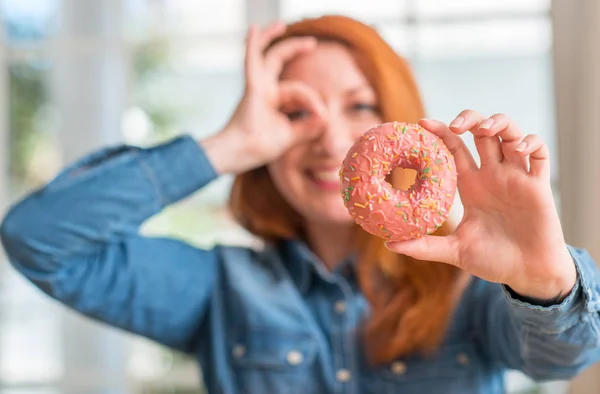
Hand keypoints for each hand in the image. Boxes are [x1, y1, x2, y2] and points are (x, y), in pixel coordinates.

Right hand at [201, 21, 326, 174]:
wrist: (239, 154)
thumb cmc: (258, 147)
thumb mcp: (289, 136)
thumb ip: (307, 127)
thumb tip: (327, 117)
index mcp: (273, 100)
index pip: (300, 92)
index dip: (315, 101)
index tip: (323, 117)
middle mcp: (264, 89)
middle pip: (279, 61)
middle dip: (295, 49)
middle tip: (312, 43)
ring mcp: (257, 87)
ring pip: (267, 56)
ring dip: (273, 39)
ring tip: (281, 25)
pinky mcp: (252, 89)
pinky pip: (251, 62)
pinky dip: (253, 45)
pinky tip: (254, 29)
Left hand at [386, 111, 576, 300]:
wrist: (527, 274)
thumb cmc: (492, 260)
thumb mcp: (455, 251)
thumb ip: (425, 247)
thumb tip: (390, 244)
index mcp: (471, 185)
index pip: (454, 148)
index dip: (441, 132)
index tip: (422, 123)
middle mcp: (492, 175)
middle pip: (482, 132)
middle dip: (470, 119)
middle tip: (457, 125)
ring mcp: (516, 177)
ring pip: (510, 134)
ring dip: (499, 123)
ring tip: (485, 130)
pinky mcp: (538, 185)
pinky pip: (540, 153)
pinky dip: (531, 142)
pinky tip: (519, 150)